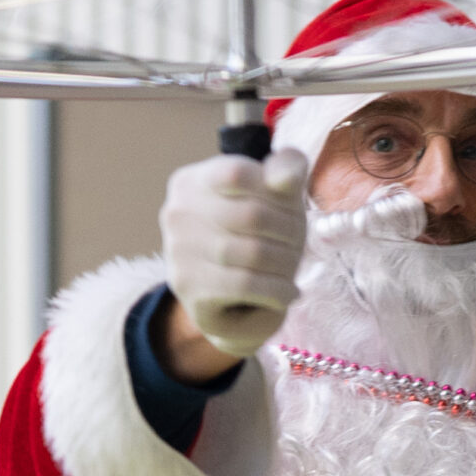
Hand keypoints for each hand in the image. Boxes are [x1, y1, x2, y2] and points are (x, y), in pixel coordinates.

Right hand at [160, 150, 307, 357]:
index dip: (277, 192)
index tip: (291, 210)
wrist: (231, 304)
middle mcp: (177, 213)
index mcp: (191, 182)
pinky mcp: (189, 288)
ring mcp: (178, 252)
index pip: (238, 172)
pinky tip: (287, 292)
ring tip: (292, 270)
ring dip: (286, 263)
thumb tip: (284, 178)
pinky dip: (277, 289)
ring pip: (252, 252)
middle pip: (252, 215)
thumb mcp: (277, 196)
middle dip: (289, 232)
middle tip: (299, 246)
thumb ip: (287, 170)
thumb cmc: (257, 238)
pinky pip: (245, 284)